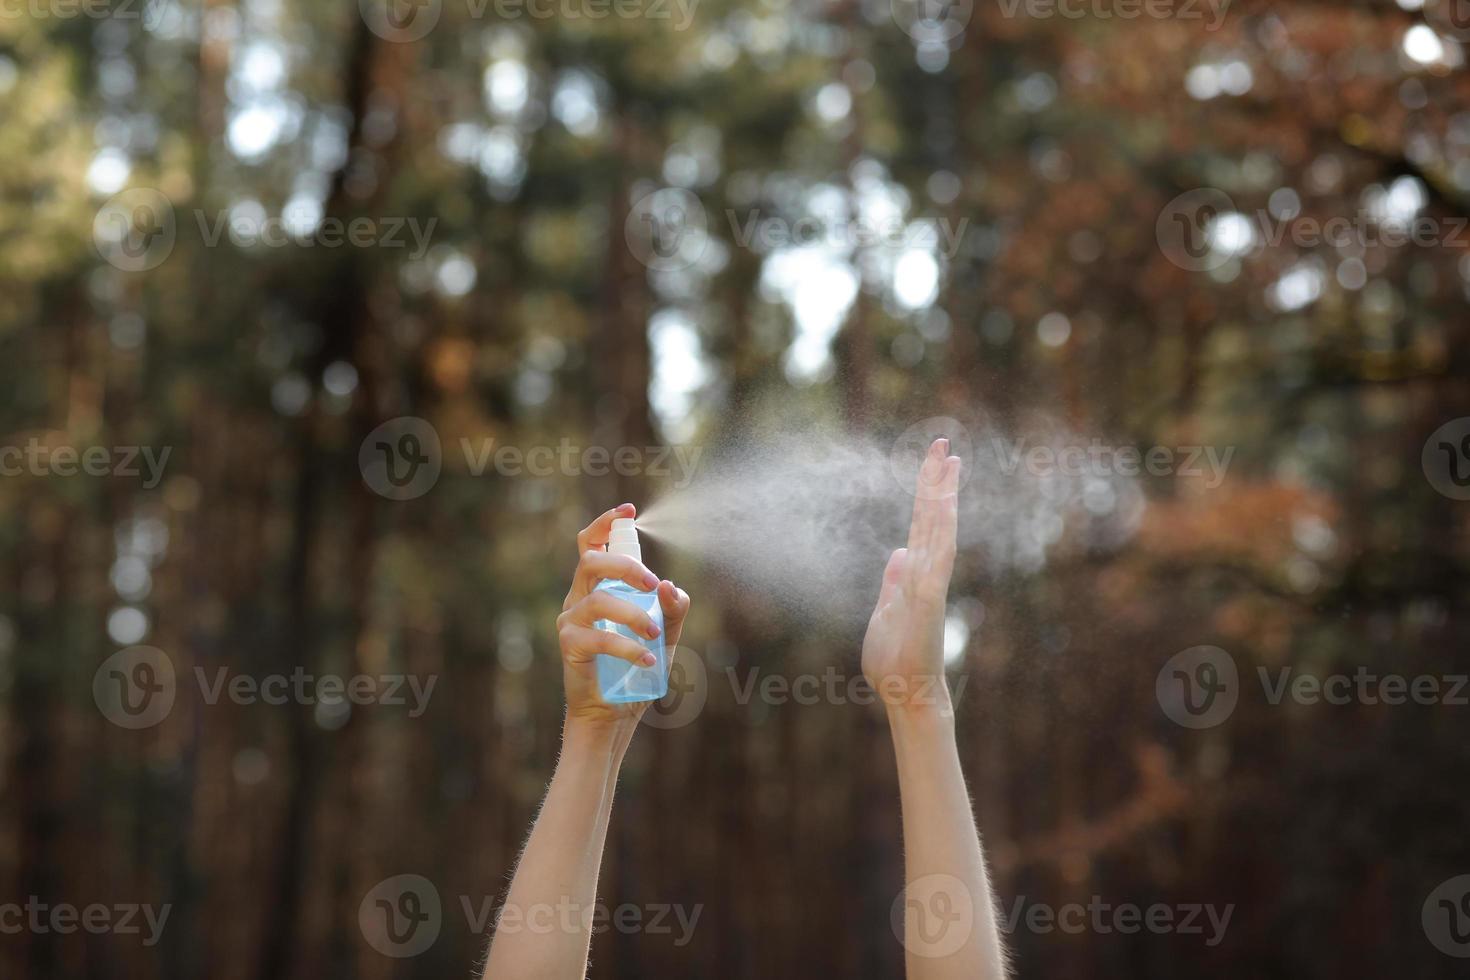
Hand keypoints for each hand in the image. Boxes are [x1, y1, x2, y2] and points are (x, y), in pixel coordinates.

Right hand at [556, 503, 690, 732]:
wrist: (613, 712)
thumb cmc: (636, 668)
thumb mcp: (665, 633)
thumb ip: (673, 608)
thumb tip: (671, 586)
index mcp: (598, 587)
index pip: (591, 543)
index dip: (606, 522)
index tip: (628, 511)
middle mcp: (579, 597)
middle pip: (591, 561)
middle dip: (626, 566)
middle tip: (653, 585)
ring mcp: (571, 621)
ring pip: (598, 599)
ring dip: (633, 614)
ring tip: (655, 635)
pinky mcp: (569, 646)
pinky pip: (597, 636)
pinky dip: (627, 646)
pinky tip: (649, 657)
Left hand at [862, 439, 961, 713]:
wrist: (906, 694)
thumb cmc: (895, 662)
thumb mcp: (886, 613)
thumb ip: (894, 583)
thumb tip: (899, 552)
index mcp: (913, 576)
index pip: (921, 524)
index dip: (926, 493)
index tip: (933, 462)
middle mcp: (927, 573)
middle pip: (933, 517)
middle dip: (936, 480)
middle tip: (942, 442)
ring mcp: (931, 584)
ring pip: (940, 529)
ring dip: (943, 494)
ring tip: (949, 460)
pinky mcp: (930, 598)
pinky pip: (940, 556)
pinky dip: (944, 528)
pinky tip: (946, 503)